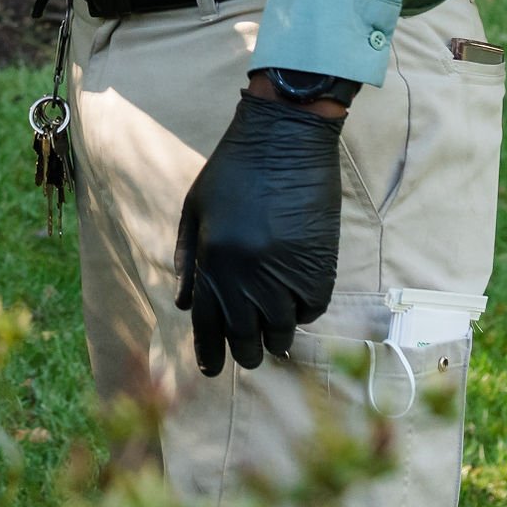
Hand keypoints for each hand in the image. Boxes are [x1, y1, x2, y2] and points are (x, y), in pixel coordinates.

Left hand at [172, 91, 344, 373]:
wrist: (286, 137)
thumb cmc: (234, 168)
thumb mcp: (196, 209)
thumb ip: (187, 260)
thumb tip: (186, 306)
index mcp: (213, 260)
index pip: (209, 324)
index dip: (209, 353)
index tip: (210, 369)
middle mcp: (249, 274)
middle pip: (247, 336)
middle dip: (246, 353)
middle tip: (248, 357)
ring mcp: (286, 271)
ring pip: (283, 328)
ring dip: (276, 336)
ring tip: (273, 337)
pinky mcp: (320, 264)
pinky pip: (312, 307)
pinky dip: (303, 312)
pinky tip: (296, 305)